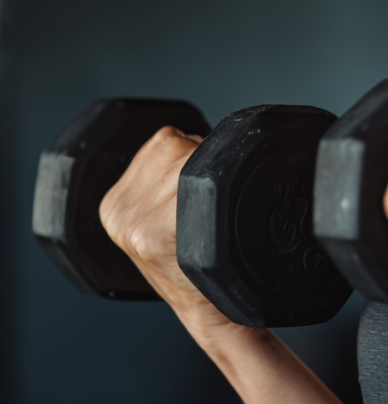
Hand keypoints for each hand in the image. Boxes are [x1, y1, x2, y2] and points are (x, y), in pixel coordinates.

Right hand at [99, 126, 236, 340]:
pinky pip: (197, 184)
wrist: (210, 311)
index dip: (196, 152)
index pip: (165, 140)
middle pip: (179, 145)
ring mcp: (132, 224)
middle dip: (204, 162)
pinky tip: (209, 223)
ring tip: (208, 213)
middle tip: (208, 204)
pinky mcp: (151, 234)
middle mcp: (117, 211)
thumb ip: (163, 178)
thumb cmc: (196, 261)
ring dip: (213, 175)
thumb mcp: (163, 217)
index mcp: (113, 203)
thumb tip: (189, 136)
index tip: (200, 187)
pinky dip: (214, 195)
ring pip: (191, 160)